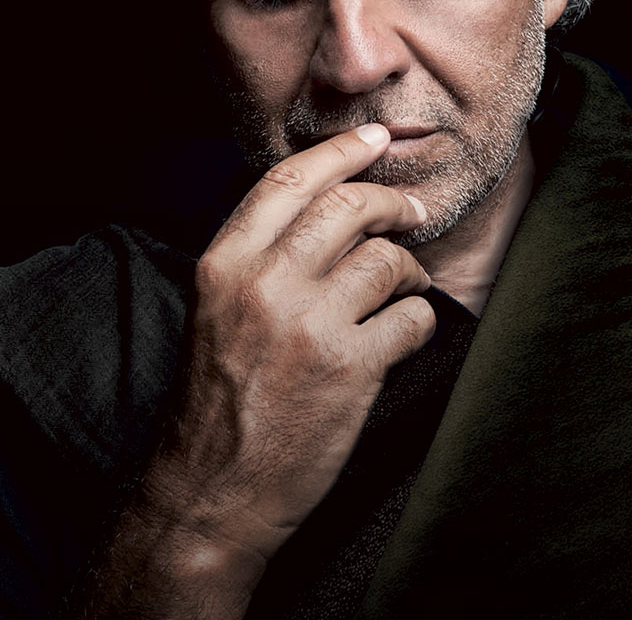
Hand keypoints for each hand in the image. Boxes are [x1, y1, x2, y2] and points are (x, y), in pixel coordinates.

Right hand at [78, 124, 434, 618]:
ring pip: (387, 259)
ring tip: (407, 285)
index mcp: (225, 265)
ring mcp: (308, 325)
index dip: (340, 151)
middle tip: (411, 210)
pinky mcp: (349, 369)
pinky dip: (419, 320)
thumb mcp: (216, 310)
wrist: (212, 492)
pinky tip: (404, 332)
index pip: (288, 180)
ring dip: (410, 269)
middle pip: (348, 207)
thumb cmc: (219, 399)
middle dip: (391, 202)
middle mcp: (263, 285)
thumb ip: (260, 256)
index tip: (374, 139)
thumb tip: (326, 209)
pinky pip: (411, 318)